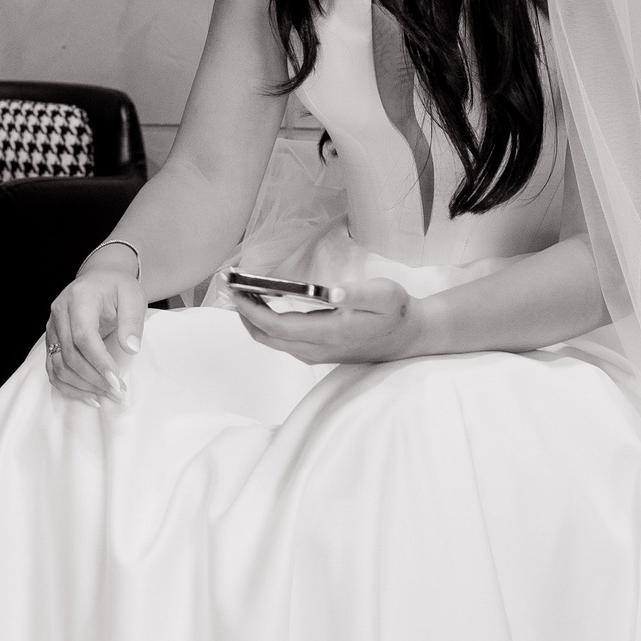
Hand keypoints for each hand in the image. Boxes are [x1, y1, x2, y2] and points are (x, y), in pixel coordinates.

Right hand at [44, 259, 144, 404]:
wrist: (100, 278)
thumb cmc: (118, 288)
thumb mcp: (133, 297)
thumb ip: (132, 322)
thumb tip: (130, 348)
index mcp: (79, 298)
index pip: (83, 336)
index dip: (98, 361)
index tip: (116, 380)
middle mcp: (59, 313)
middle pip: (69, 354)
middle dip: (93, 378)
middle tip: (116, 392)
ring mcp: (52, 327)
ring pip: (58, 365)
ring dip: (82, 385)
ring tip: (106, 395)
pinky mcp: (51, 340)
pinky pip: (53, 368)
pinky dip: (68, 386)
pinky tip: (88, 395)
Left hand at [233, 279, 412, 364]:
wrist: (410, 336)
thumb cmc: (396, 311)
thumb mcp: (383, 295)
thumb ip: (357, 293)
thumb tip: (333, 291)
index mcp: (329, 333)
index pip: (276, 326)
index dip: (250, 309)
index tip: (235, 288)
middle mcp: (317, 349)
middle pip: (266, 337)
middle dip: (243, 313)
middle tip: (229, 287)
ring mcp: (317, 353)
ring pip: (273, 341)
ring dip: (253, 319)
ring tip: (242, 293)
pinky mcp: (319, 352)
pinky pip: (282, 341)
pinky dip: (267, 324)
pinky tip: (264, 306)